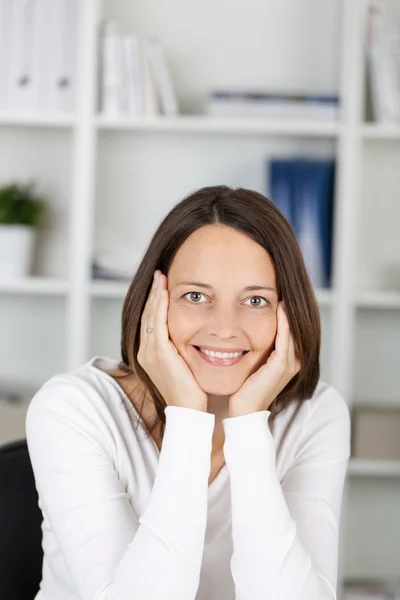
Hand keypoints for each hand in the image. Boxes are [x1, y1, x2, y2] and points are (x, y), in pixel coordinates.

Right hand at [137, 270, 207, 411]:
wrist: (189, 410)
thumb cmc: (191, 389)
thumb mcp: (183, 364)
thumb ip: (181, 348)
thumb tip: (190, 334)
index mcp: (150, 354)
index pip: (150, 321)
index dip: (155, 302)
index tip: (162, 285)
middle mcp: (145, 352)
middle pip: (147, 314)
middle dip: (153, 293)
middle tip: (159, 275)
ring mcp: (149, 352)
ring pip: (150, 316)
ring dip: (156, 295)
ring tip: (161, 278)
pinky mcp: (159, 353)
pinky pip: (157, 324)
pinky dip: (160, 307)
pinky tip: (165, 293)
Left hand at [228, 302, 300, 416]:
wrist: (243, 411)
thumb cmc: (244, 389)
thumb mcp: (253, 364)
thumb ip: (257, 348)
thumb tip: (245, 331)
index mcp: (288, 361)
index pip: (292, 332)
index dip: (288, 314)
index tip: (280, 296)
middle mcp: (293, 362)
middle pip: (296, 330)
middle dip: (291, 310)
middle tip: (285, 290)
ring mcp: (289, 364)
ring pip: (293, 331)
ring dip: (289, 313)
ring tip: (284, 294)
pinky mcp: (281, 366)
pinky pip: (285, 338)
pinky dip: (284, 322)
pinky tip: (280, 308)